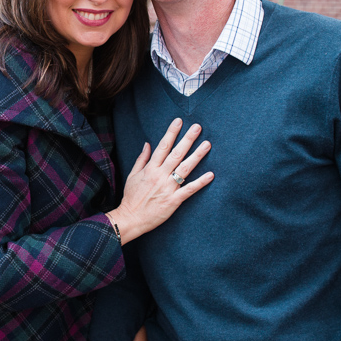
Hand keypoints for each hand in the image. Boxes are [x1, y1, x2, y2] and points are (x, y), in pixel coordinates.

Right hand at [111, 118, 213, 243]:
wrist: (131, 218)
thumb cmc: (131, 197)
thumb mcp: (132, 175)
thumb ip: (142, 159)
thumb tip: (147, 144)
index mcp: (150, 169)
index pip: (162, 146)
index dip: (171, 133)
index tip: (179, 121)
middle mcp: (160, 175)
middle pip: (176, 154)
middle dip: (187, 139)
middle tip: (198, 127)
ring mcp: (168, 188)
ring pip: (184, 168)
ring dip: (197, 156)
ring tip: (207, 144)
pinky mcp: (174, 200)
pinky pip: (189, 189)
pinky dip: (200, 182)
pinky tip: (210, 175)